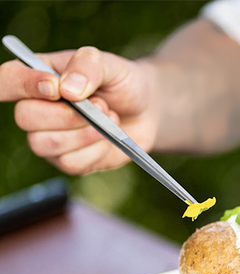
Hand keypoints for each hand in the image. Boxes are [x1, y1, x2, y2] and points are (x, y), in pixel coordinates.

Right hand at [0, 46, 157, 174]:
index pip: (8, 79)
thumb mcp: (111, 65)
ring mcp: (49, 137)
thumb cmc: (122, 83)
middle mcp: (36, 108)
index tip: (55, 87)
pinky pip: (70, 163)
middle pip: (25, 117)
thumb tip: (66, 88)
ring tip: (108, 119)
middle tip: (101, 106)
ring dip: (83, 134)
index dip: (23, 85)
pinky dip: (95, 151)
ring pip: (45, 144)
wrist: (147, 111)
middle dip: (66, 115)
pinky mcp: (68, 160)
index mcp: (37, 76)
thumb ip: (88, 65)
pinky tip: (108, 138)